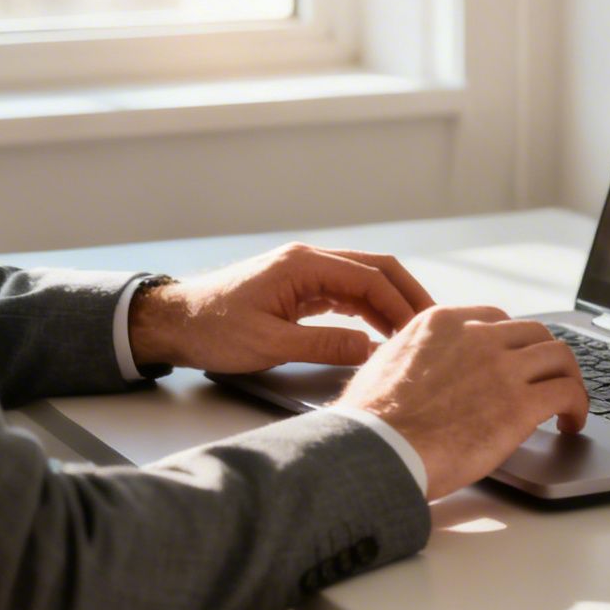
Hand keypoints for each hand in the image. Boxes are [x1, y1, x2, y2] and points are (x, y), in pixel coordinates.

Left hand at [127, 243, 436, 373]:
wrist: (175, 322)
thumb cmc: (212, 329)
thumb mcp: (268, 344)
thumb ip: (323, 344)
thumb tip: (371, 349)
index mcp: (303, 265)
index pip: (369, 277)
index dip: (400, 304)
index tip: (421, 330)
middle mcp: (309, 260)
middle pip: (375, 269)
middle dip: (407, 295)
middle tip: (435, 325)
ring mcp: (306, 272)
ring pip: (364, 281)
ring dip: (391, 304)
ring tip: (415, 333)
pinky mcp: (301, 288)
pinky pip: (347, 294)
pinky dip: (370, 310)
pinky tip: (383, 332)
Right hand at [336, 307, 588, 498]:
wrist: (377, 449)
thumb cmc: (371, 421)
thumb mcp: (385, 363)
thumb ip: (413, 354)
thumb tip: (417, 366)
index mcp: (443, 323)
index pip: (495, 319)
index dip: (511, 343)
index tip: (515, 361)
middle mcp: (478, 337)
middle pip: (534, 333)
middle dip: (545, 356)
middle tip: (547, 379)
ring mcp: (502, 368)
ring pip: (559, 356)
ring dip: (569, 379)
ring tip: (568, 403)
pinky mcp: (521, 403)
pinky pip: (568, 392)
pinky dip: (578, 405)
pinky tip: (572, 423)